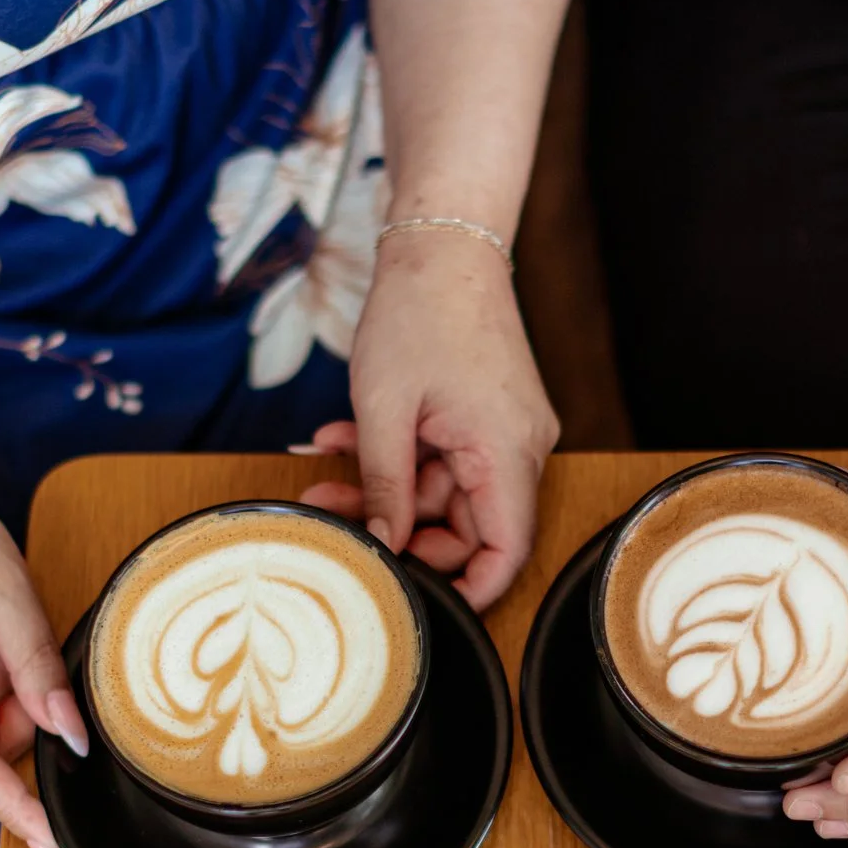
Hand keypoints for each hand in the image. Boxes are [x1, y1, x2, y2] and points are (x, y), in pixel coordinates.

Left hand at [299, 229, 557, 607]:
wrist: (444, 243)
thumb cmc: (419, 313)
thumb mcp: (384, 409)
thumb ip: (385, 486)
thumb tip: (384, 548)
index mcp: (507, 451)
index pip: (507, 550)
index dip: (470, 589)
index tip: (423, 603)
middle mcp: (521, 447)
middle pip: (470, 524)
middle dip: (401, 529)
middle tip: (337, 519)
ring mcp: (507, 430)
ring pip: (448, 491)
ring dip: (388, 487)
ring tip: (326, 471)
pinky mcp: (490, 415)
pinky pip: (448, 458)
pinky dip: (401, 457)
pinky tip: (347, 439)